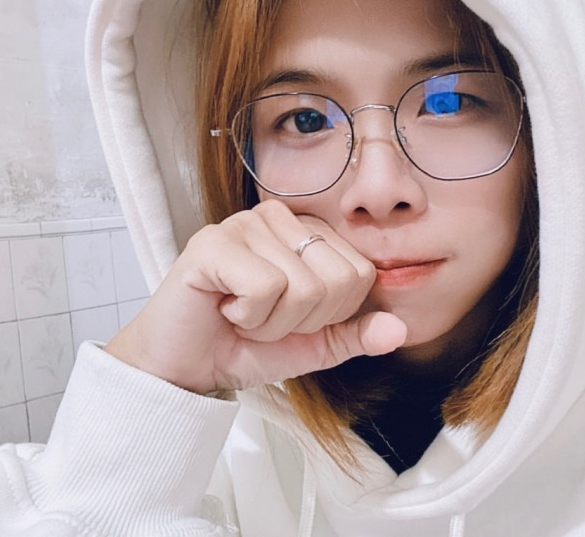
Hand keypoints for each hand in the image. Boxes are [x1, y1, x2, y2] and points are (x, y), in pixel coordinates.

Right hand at [105, 200, 406, 392]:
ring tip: (241, 312)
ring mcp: (245, 224)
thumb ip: (353, 334)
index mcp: (307, 232)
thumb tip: (399, 329)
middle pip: (336, 279)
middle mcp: (278, 218)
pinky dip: (249, 316)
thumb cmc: (244, 346)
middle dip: (301, 320)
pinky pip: (265, 288)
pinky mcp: (213, 242)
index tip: (290, 317)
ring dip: (271, 323)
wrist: (186, 367)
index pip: (360, 274)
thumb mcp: (311, 345)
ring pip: (301, 287)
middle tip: (263, 318)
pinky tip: (224, 307)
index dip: (330, 315)